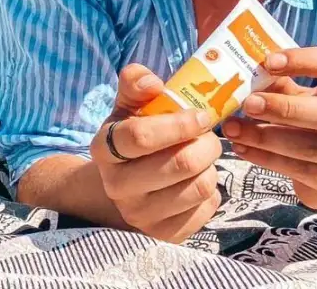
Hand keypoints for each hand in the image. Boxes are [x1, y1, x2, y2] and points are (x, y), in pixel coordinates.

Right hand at [91, 64, 222, 242]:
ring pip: (200, 186)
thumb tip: (152, 82)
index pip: (141, 136)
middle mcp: (117, 186)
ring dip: (212, 166)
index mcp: (104, 150)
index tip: (201, 116)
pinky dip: (212, 192)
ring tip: (202, 157)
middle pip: (180, 163)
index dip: (178, 123)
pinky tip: (197, 180)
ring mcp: (140, 215)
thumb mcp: (128, 107)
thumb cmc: (132, 135)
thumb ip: (136, 84)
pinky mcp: (165, 235)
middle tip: (208, 135)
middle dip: (206, 144)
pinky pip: (207, 210)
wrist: (124, 182)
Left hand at [222, 47, 316, 216]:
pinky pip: (301, 171)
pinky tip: (242, 148)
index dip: (306, 61)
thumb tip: (246, 72)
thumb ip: (281, 85)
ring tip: (232, 128)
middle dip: (285, 108)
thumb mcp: (304, 98)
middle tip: (248, 103)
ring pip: (311, 147)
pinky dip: (266, 159)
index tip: (269, 61)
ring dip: (265, 137)